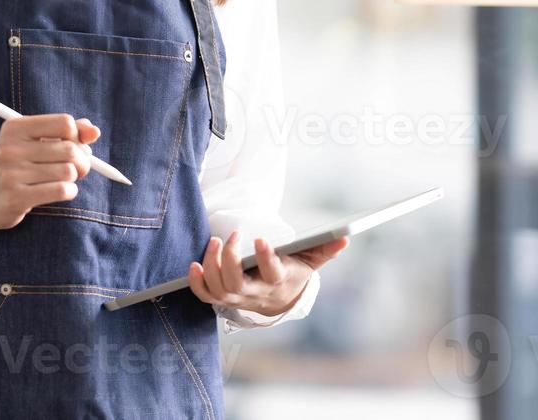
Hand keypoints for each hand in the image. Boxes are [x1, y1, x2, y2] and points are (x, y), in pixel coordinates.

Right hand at [0, 113, 100, 239]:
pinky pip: (61, 190)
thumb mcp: (38, 142)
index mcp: (15, 128)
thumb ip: (69, 133)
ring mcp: (12, 173)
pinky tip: (61, 191)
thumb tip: (94, 132)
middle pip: (70, 149)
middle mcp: (10, 148)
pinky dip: (70, 191)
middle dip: (82, 161)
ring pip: (68, 171)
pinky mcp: (16, 197)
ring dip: (74, 178)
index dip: (77, 136)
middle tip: (77, 168)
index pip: (64, 122)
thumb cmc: (20, 166)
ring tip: (63, 180)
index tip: (72, 145)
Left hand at [186, 231, 349, 317]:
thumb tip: (344, 238)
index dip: (265, 258)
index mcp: (277, 282)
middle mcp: (255, 293)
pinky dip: (197, 283)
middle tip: (230, 236)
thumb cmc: (293, 273)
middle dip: (229, 259)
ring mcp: (237, 298)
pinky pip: (206, 295)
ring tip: (214, 242)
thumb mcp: (311, 261)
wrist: (278, 301)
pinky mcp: (223, 298)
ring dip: (211, 266)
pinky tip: (193, 265)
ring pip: (219, 288)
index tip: (260, 239)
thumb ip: (325, 249)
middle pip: (236, 283)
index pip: (271, 273)